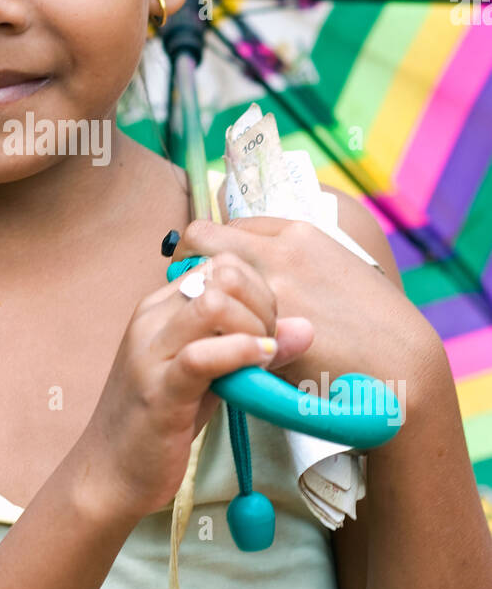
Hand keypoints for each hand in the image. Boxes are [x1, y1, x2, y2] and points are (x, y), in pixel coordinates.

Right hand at [79, 251, 314, 521]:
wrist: (109, 472)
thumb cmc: (160, 422)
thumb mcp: (208, 376)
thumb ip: (246, 347)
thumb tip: (304, 328)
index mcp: (160, 308)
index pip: (220, 265)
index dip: (257, 288)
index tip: (268, 324)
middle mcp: (151, 319)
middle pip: (221, 273)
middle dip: (261, 302)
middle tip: (270, 341)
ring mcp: (151, 352)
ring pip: (213, 303)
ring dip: (254, 325)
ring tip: (264, 356)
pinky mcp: (159, 390)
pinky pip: (203, 355)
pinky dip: (241, 352)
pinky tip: (259, 363)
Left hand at [173, 216, 438, 403]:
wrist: (402, 365)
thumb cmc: (376, 325)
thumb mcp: (339, 270)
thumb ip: (298, 263)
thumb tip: (265, 269)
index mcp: (299, 233)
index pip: (231, 223)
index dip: (216, 247)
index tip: (211, 267)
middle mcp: (278, 251)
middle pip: (200, 235)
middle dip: (187, 258)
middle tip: (190, 289)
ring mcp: (268, 289)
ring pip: (198, 276)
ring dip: (192, 294)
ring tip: (199, 319)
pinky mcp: (263, 329)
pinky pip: (214, 323)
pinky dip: (209, 332)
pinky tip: (217, 348)